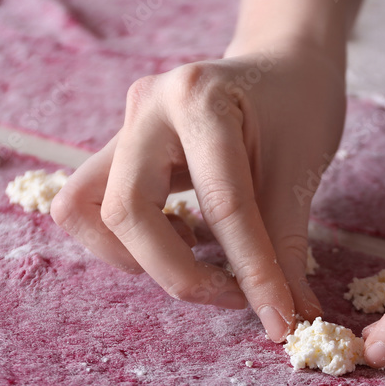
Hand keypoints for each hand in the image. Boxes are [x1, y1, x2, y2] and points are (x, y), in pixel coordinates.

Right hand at [50, 45, 345, 340]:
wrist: (281, 64)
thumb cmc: (297, 108)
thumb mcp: (301, 171)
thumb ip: (285, 249)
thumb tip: (289, 320)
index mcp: (200, 100)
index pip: (221, 204)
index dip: (251, 273)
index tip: (278, 321)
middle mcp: (147, 108)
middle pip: (123, 211)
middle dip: (175, 273)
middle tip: (231, 296)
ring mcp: (123, 126)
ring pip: (83, 210)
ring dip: (134, 257)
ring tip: (195, 259)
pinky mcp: (117, 148)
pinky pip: (92, 207)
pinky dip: (130, 241)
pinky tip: (180, 238)